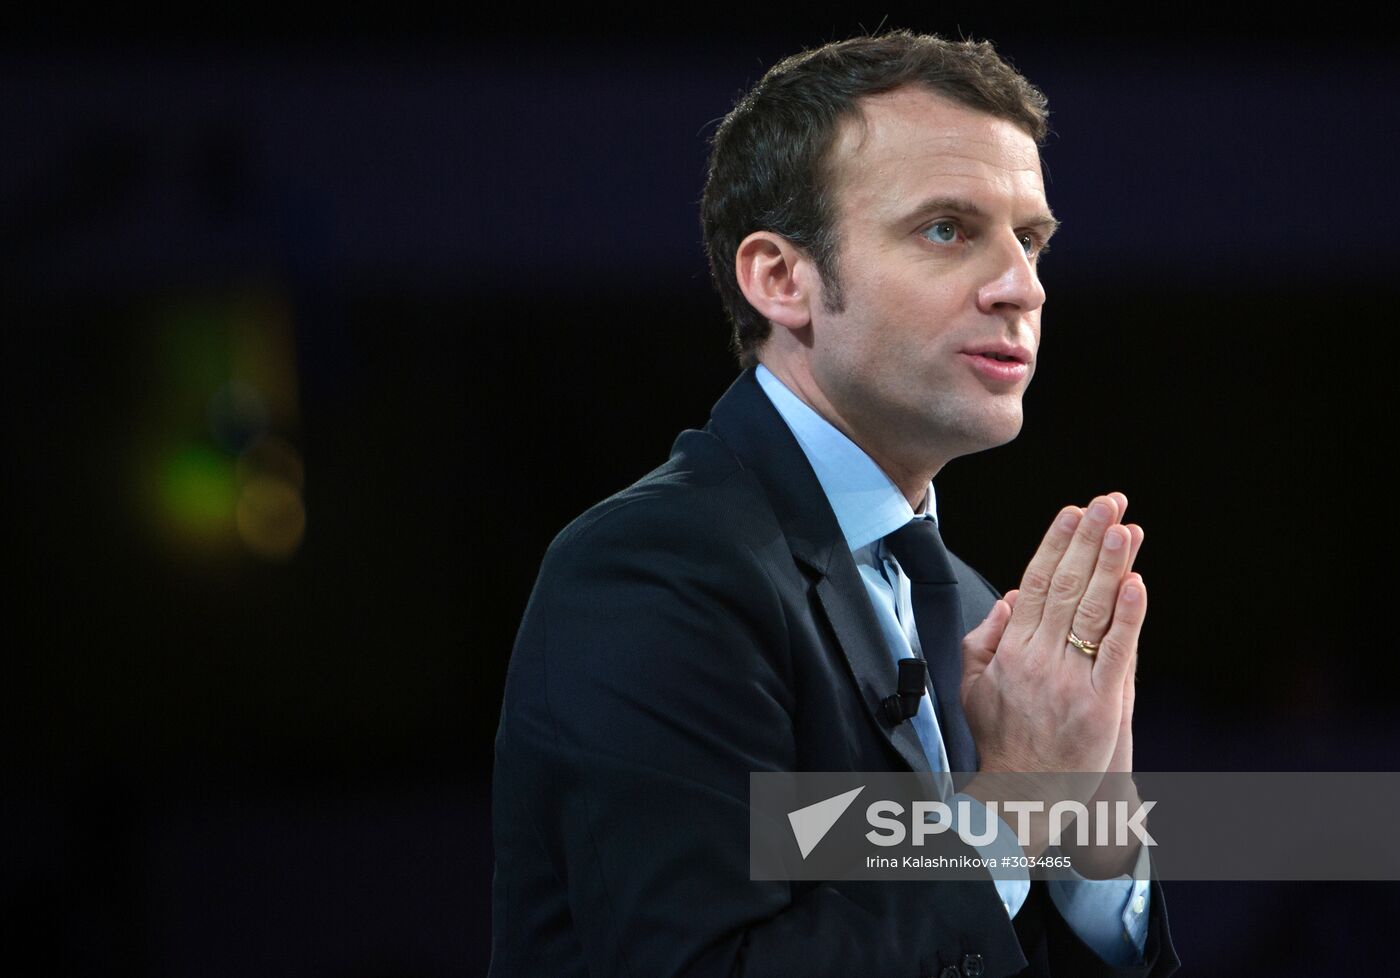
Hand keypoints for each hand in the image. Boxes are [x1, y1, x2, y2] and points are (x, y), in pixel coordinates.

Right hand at [959, 495, 1146, 850]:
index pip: (1037, 583)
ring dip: (1111, 563)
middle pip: (1068, 586)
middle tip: (1108, 501)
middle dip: (1089, 538)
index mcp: (1010, 650)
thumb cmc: (998, 741)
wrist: (1021, 796)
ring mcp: (1071, 681)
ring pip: (1094, 610)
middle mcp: (1040, 658)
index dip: (1056, 543)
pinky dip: (1129, 615)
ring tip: (1125, 525)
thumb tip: (1012, 595)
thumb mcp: (973, 685)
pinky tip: (1138, 582)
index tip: (1072, 510)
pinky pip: (1118, 652)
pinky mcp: (1101, 706)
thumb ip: (987, 637)